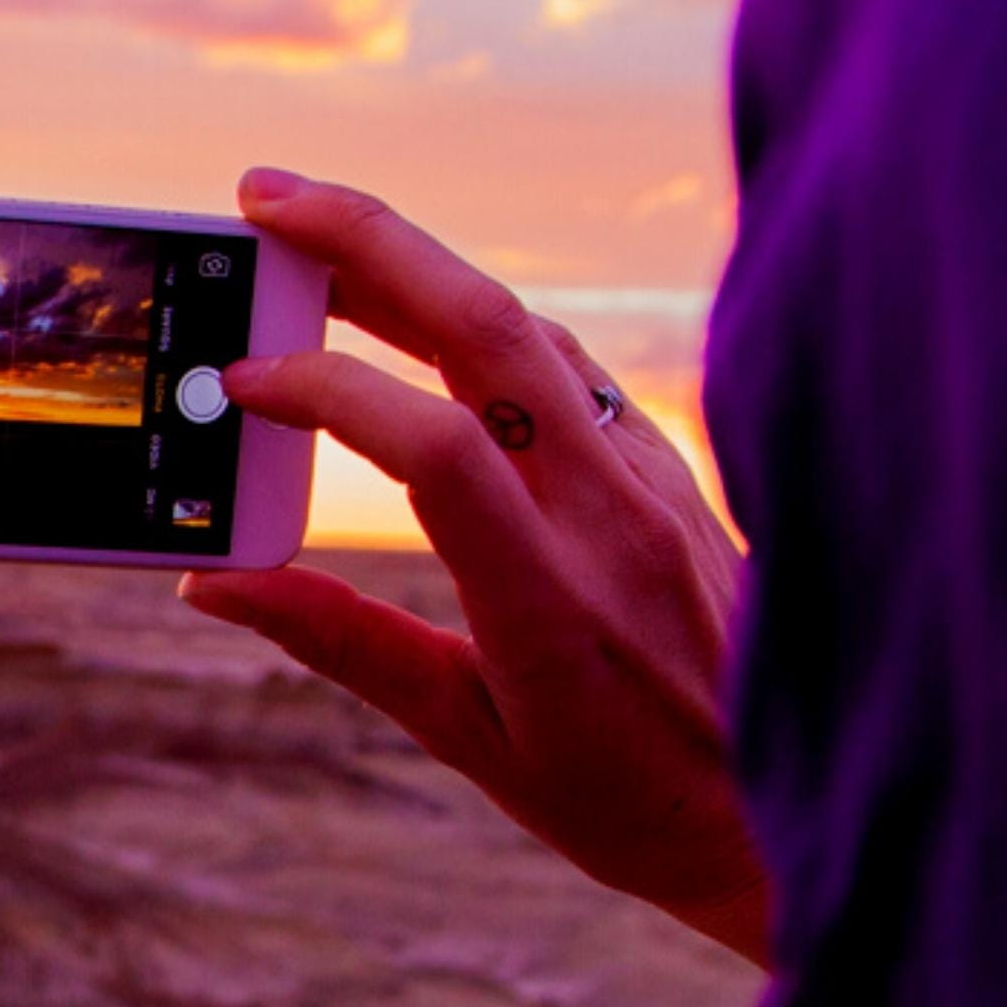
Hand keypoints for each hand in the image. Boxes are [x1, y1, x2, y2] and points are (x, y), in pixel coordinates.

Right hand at [180, 167, 771, 965]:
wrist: (788, 808)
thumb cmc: (630, 802)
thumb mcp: (472, 742)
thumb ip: (344, 643)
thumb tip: (217, 581)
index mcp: (549, 605)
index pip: (435, 450)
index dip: (329, 394)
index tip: (242, 383)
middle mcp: (611, 517)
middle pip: (488, 327)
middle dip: (367, 241)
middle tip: (263, 198)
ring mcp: (652, 479)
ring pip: (530, 327)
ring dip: (420, 265)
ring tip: (318, 241)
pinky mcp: (672, 467)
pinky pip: (567, 363)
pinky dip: (482, 322)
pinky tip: (424, 318)